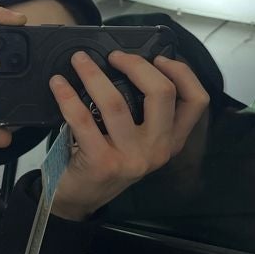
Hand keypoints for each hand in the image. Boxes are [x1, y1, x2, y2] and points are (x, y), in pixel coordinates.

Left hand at [48, 51, 209, 220]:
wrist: (82, 197)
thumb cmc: (108, 159)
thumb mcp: (138, 139)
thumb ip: (144, 111)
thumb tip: (129, 63)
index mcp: (171, 140)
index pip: (196, 101)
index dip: (182, 72)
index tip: (158, 58)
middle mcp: (158, 149)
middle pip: (162, 93)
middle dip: (137, 65)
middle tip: (115, 56)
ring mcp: (131, 158)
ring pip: (116, 102)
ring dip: (93, 74)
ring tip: (79, 61)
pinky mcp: (102, 162)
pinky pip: (82, 118)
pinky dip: (67, 96)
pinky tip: (58, 84)